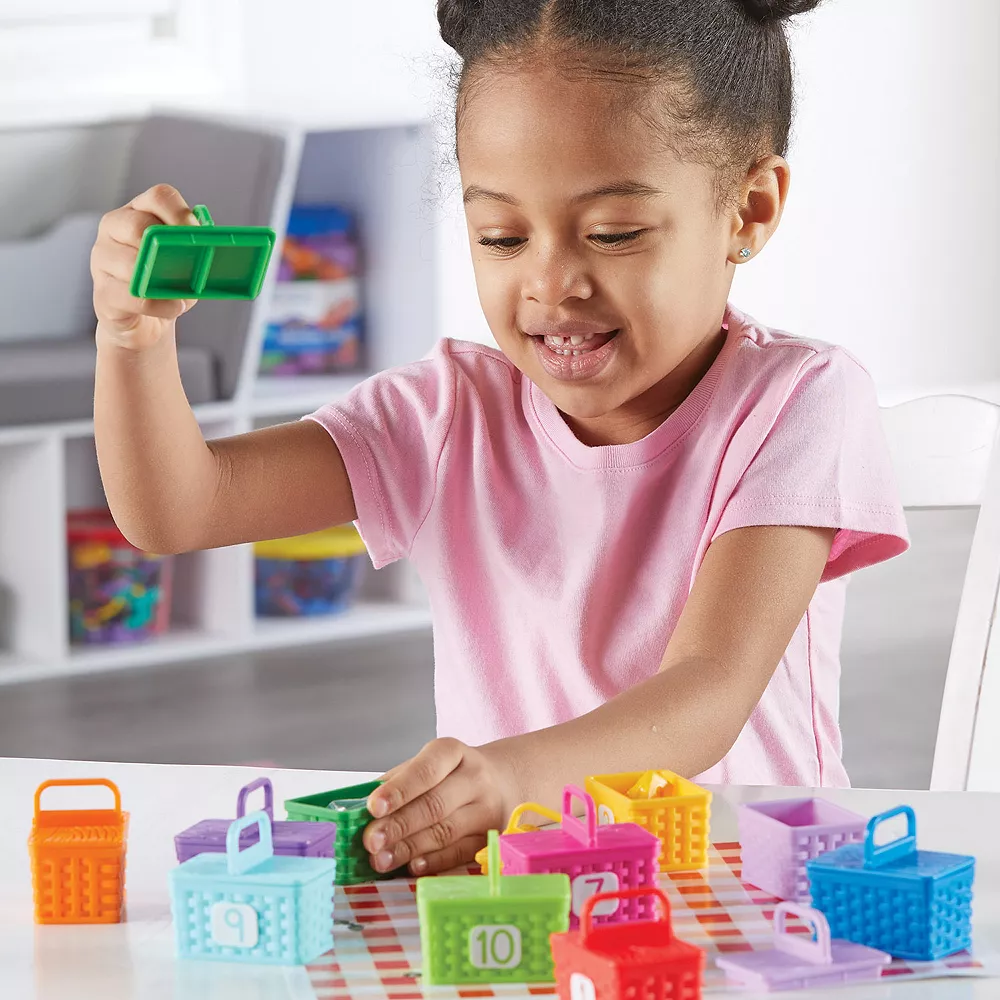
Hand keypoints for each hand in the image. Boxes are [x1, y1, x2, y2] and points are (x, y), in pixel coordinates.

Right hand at [91, 184, 198, 350]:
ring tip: (184, 294)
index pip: (158, 197)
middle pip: (137, 224)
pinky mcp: (102, 294)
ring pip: (131, 263)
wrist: (145, 322)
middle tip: (188, 263)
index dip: (180, 213)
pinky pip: (130, 295)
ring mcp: (102, 261)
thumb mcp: (185, 264)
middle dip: (166, 244)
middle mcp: (114, 230)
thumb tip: (206, 250)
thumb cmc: (165, 284)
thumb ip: (193, 252)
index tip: (197, 233)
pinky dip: (158, 303)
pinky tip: (173, 307)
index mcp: (139, 213)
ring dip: (163, 281)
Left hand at [362, 738, 518, 875]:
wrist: (503, 781)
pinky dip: (433, 861)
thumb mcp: (427, 765)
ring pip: (445, 831)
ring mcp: (487, 809)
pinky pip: (459, 853)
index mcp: (453, 753)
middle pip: (434, 804)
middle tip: (370, 841)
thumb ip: (396, 783)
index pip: (426, 770)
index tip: (373, 806)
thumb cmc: (450, 775)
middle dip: (399, 825)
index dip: (400, 789)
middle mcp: (475, 778)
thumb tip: (357, 810)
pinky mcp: (491, 837)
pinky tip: (411, 866)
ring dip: (409, 848)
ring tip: (381, 860)